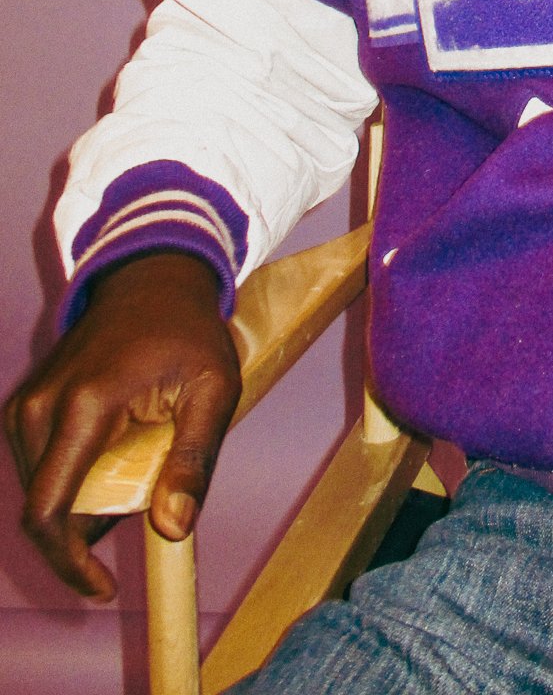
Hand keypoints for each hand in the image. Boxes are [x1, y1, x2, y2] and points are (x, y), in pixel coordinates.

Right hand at [5, 252, 240, 598]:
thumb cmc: (188, 331)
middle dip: (89, 527)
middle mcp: (40, 407)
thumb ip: (194, 459)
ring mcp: (26, 405)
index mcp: (84, 406)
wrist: (154, 277)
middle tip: (151, 494)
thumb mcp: (213, 390)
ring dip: (84, 501)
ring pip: (43, 490)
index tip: (100, 589)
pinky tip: (117, 454)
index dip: (68, 562)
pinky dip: (74, 478)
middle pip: (46, 507)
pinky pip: (41, 466)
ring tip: (142, 460)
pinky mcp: (26, 405)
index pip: (49, 511)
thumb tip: (173, 528)